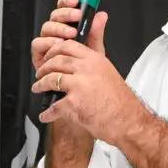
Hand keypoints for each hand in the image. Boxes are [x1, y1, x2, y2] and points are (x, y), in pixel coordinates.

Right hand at [31, 0, 108, 72]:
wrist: (80, 88)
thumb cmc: (84, 68)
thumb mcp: (94, 49)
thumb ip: (95, 32)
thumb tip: (101, 15)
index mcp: (69, 27)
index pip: (64, 8)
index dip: (68, 2)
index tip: (76, 0)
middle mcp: (56, 33)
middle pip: (55, 15)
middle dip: (66, 14)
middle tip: (76, 17)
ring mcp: (47, 43)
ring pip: (46, 27)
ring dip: (58, 29)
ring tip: (69, 34)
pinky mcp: (40, 54)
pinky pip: (38, 44)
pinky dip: (47, 43)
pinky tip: (57, 45)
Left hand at [32, 39, 147, 146]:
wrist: (129, 121)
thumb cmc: (121, 101)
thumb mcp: (108, 71)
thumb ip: (93, 60)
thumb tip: (85, 48)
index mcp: (95, 59)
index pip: (68, 46)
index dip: (54, 50)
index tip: (49, 56)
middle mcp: (87, 69)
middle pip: (57, 61)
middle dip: (44, 68)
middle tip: (40, 73)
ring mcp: (79, 85)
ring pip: (51, 80)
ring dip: (41, 85)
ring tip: (38, 88)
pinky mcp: (74, 103)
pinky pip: (54, 106)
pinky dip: (48, 113)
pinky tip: (46, 115)